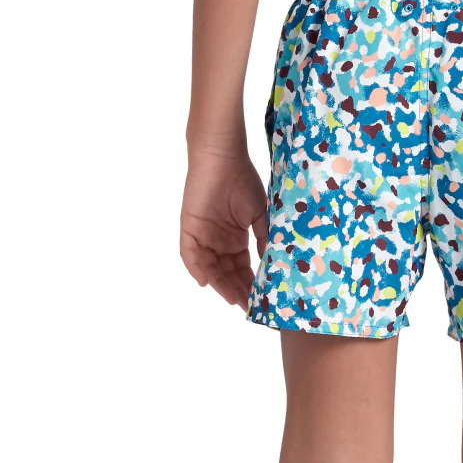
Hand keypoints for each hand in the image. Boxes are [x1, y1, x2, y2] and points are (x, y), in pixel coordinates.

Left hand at [180, 149, 267, 306]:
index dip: (251, 283)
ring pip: (210, 269)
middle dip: (237, 289)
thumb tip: (273, 263)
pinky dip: (197, 269)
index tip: (262, 298)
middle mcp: (218, 242)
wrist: (222, 157)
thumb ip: (264, 239)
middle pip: (226, 273)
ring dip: (220, 284)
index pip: (242, 268)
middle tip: (249, 305)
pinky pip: (190, 255)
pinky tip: (207, 281)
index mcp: (235, 238)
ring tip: (234, 298)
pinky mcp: (189, 229)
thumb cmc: (242, 180)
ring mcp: (203, 237)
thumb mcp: (259, 213)